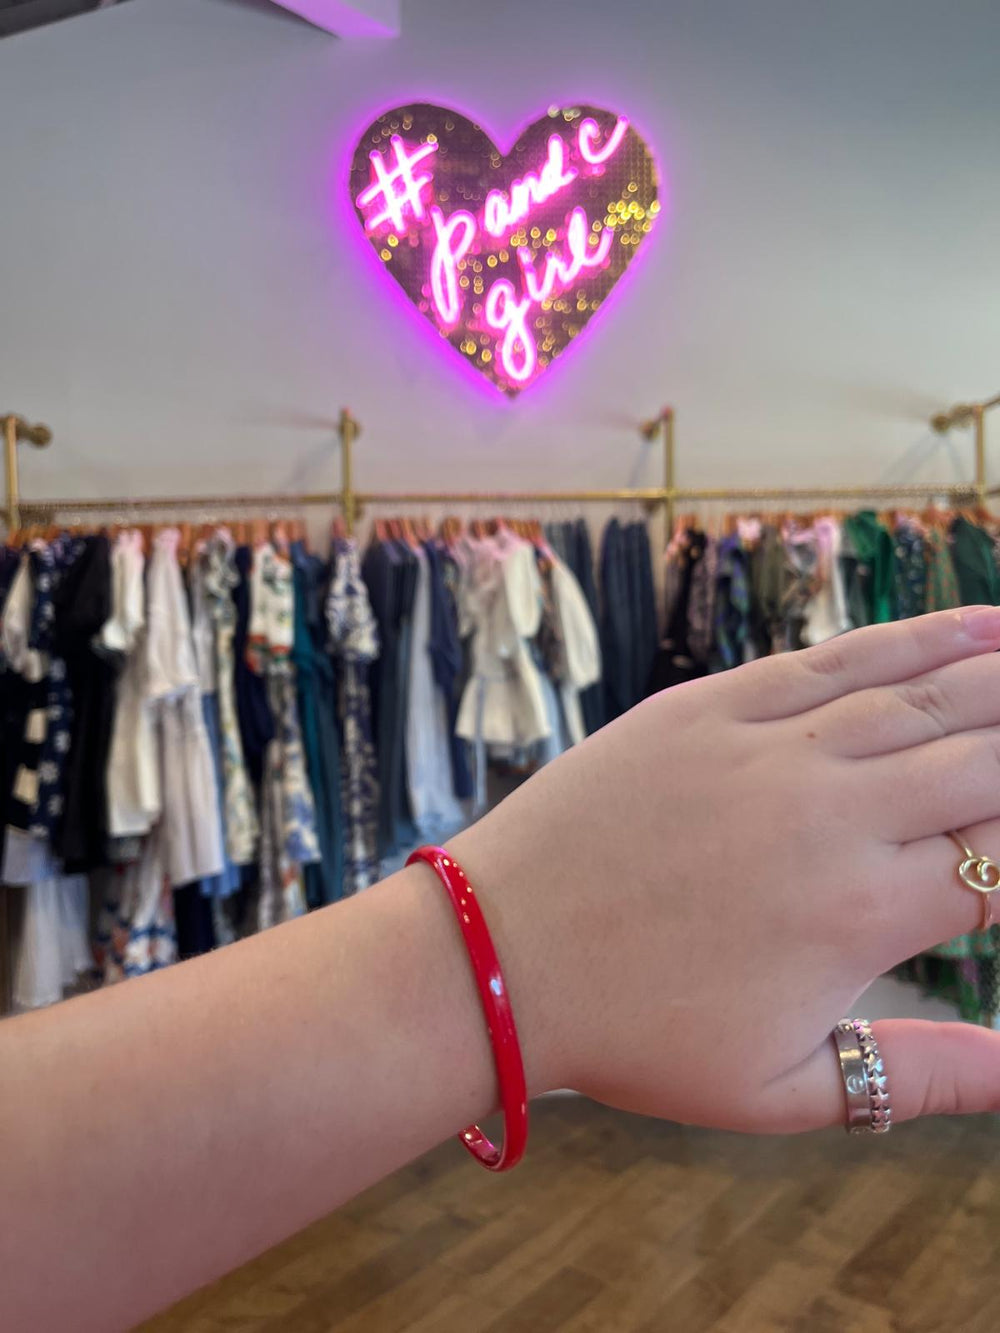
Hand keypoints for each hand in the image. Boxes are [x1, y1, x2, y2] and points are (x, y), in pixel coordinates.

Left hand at [449, 607, 999, 1131]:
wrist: (499, 956)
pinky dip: (917, 636)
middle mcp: (836, 815)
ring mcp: (773, 748)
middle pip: (988, 758)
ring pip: (928, 694)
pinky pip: (836, 659)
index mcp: (865, 913)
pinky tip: (978, 624)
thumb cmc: (634, 1034)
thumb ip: (917, 1079)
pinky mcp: (713, 705)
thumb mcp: (782, 1089)